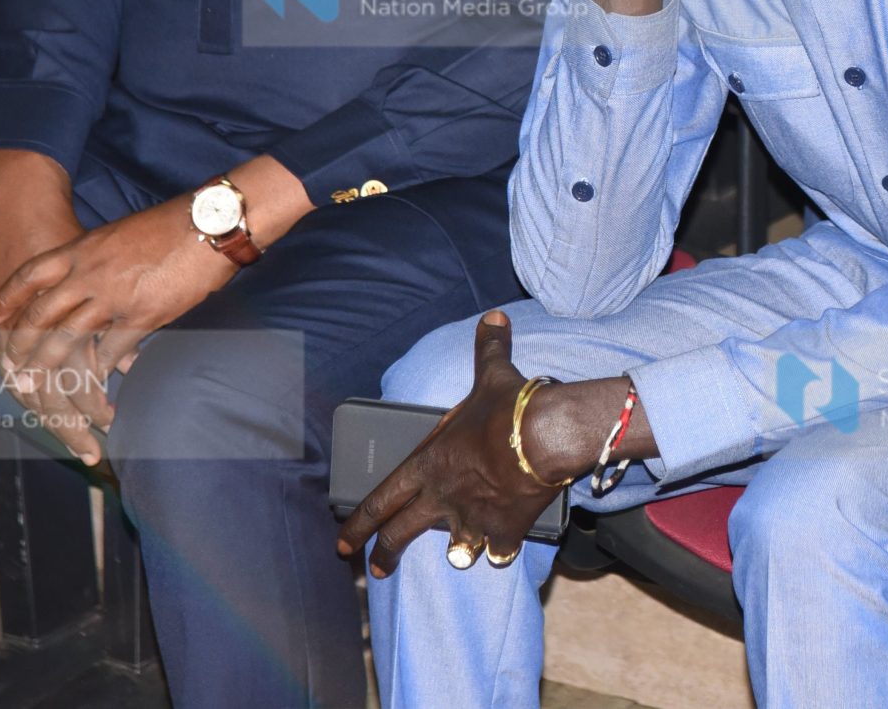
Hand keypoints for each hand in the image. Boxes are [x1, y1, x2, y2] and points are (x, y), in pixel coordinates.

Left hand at [0, 195, 233, 461]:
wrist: (210, 222)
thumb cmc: (172, 223)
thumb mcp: (120, 233)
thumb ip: (97, 255)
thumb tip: (85, 272)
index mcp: (83, 248)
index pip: (31, 274)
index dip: (8, 297)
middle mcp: (89, 273)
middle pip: (41, 314)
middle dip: (21, 345)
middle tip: (9, 365)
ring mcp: (113, 296)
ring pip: (67, 339)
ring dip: (50, 367)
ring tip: (39, 386)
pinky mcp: (141, 315)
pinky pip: (109, 350)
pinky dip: (98, 370)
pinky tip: (92, 383)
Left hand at [337, 311, 593, 576]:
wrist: (543, 438)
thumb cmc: (508, 408)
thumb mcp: (492, 374)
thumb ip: (488, 348)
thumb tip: (493, 318)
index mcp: (426, 465)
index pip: (379, 500)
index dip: (358, 523)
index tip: (344, 543)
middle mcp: (440, 498)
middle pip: (400, 535)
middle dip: (384, 554)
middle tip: (376, 569)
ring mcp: (470, 520)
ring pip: (452, 550)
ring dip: (457, 550)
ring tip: (460, 552)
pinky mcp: (503, 532)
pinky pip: (496, 552)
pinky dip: (500, 549)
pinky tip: (503, 546)